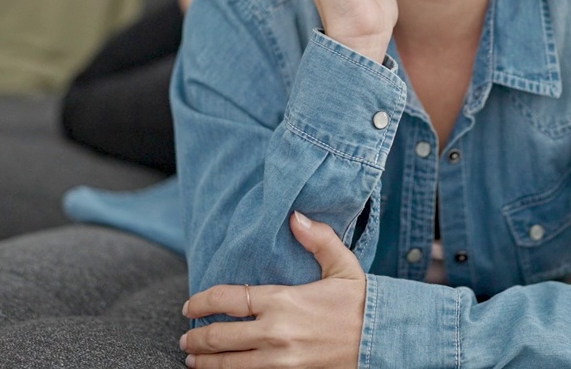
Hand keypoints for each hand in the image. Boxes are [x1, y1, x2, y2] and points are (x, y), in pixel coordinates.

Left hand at [180, 211, 366, 367]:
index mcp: (284, 301)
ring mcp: (280, 361)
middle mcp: (276, 333)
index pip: (229, 299)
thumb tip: (295, 216)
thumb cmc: (361, 304)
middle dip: (197, 338)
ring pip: (229, 365)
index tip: (190, 304)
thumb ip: (318, 239)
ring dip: (205, 364)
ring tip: (193, 359)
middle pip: (220, 337)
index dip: (203, 301)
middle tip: (187, 338)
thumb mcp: (344, 266)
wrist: (383, 342)